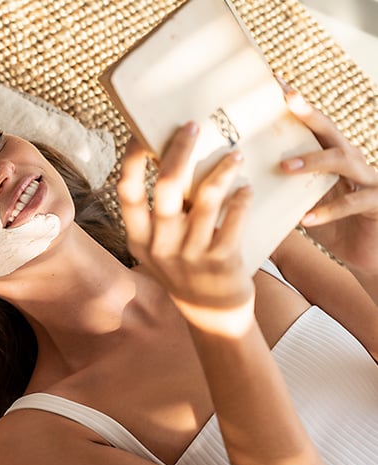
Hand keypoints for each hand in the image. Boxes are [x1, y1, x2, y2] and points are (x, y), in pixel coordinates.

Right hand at [118, 124, 254, 331]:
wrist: (211, 316)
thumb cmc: (184, 271)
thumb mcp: (159, 248)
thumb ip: (160, 215)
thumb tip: (170, 161)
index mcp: (139, 239)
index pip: (127, 191)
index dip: (131, 159)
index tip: (142, 135)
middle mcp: (160, 247)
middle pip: (166, 187)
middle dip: (180, 149)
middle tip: (194, 126)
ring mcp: (191, 255)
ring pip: (206, 199)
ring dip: (222, 170)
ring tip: (235, 154)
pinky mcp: (222, 262)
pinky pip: (233, 220)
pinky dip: (241, 199)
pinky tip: (247, 187)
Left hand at [280, 89, 377, 274]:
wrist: (364, 255)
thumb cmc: (327, 226)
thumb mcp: (296, 205)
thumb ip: (274, 191)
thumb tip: (229, 188)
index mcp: (327, 156)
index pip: (310, 125)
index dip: (296, 103)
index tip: (274, 82)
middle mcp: (349, 160)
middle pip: (329, 130)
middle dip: (309, 113)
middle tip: (289, 99)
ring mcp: (366, 179)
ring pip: (344, 160)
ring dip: (313, 161)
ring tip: (286, 167)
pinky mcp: (376, 203)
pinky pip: (352, 203)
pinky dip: (328, 211)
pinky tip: (306, 220)